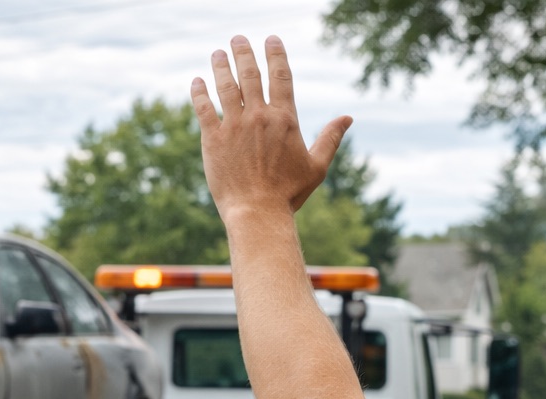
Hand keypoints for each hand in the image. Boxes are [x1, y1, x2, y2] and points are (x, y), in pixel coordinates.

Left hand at [191, 36, 352, 223]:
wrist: (257, 213)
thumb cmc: (289, 193)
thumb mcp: (316, 166)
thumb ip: (330, 138)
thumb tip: (347, 118)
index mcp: (284, 119)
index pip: (281, 75)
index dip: (276, 54)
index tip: (271, 39)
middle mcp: (258, 116)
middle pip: (249, 73)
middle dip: (243, 52)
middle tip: (237, 39)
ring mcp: (234, 126)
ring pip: (225, 85)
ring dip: (220, 66)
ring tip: (217, 53)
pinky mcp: (212, 139)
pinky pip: (203, 108)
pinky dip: (199, 92)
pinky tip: (197, 82)